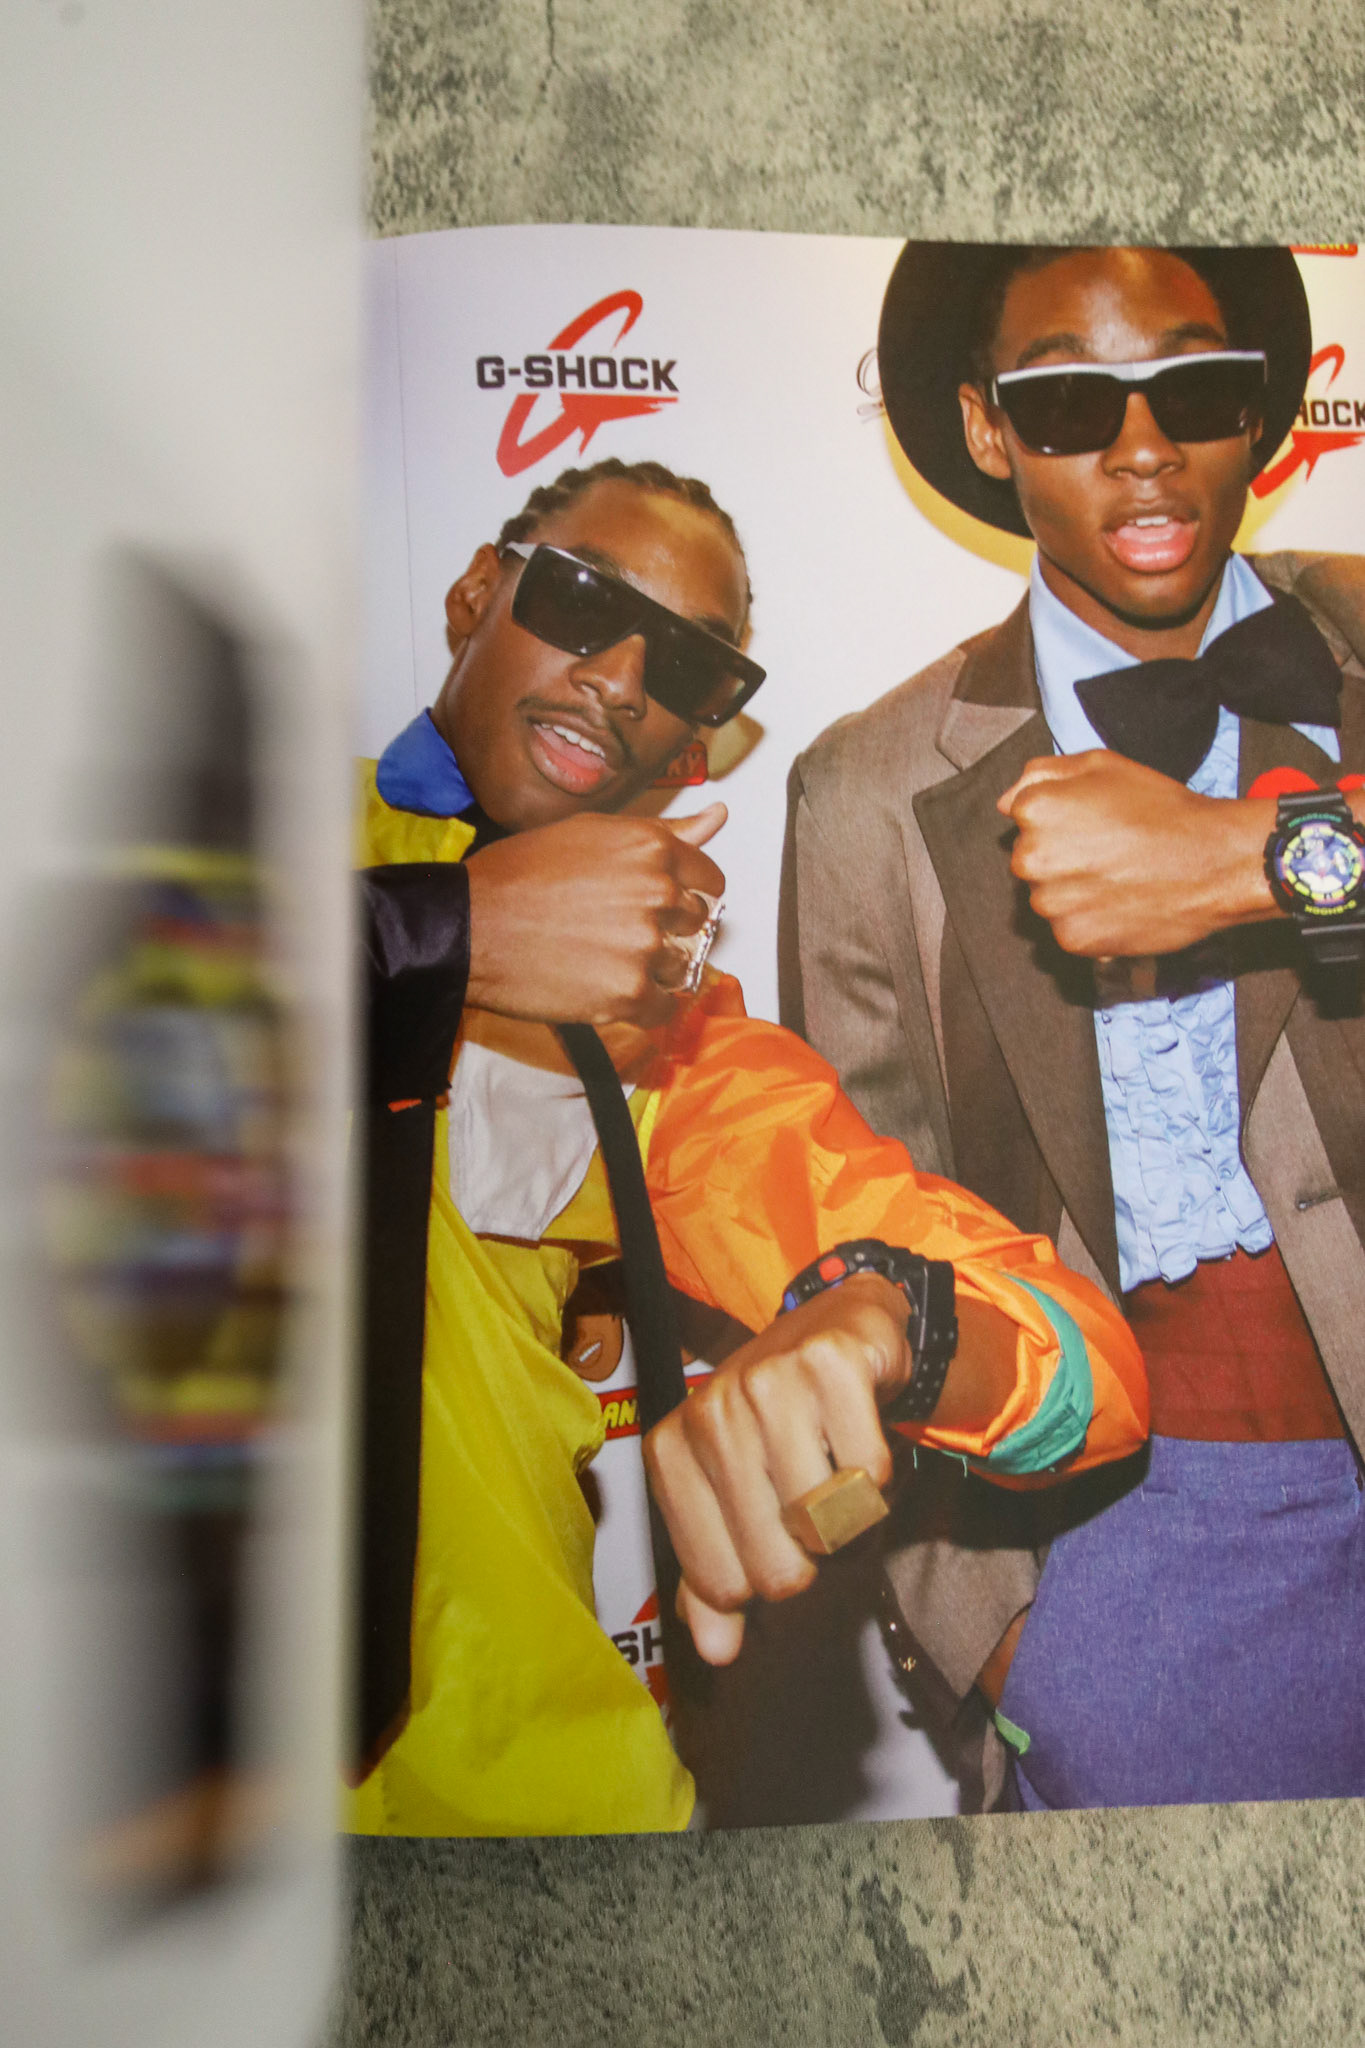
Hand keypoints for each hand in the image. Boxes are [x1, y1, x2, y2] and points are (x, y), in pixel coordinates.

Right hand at [463, 803, 725, 1026]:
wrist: (471, 926)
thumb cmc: (517, 875)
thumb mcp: (591, 833)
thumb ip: (662, 831)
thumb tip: (718, 816)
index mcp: (651, 848)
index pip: (709, 879)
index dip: (688, 894)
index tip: (667, 905)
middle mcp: (657, 893)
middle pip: (696, 923)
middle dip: (667, 930)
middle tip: (619, 932)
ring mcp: (645, 945)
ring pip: (679, 966)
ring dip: (651, 968)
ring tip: (602, 958)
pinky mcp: (627, 992)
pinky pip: (662, 1009)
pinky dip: (641, 1007)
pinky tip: (606, 988)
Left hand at [642, 1273, 909, 1664]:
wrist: (836, 1328)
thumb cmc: (778, 1424)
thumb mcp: (733, 1497)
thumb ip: (716, 1578)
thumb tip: (717, 1652)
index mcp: (672, 1452)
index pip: (723, 1584)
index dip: (764, 1577)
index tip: (773, 1533)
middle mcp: (711, 1412)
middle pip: (780, 1567)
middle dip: (812, 1555)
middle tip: (811, 1506)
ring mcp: (768, 1381)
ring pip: (827, 1523)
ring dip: (849, 1515)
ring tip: (834, 1470)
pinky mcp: (830, 1362)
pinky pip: (869, 1472)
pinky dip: (877, 1470)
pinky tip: (857, 1434)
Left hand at [997, 752, 1277, 956]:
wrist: (1213, 862)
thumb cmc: (1162, 809)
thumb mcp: (1103, 765)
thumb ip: (1045, 775)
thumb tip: (1005, 801)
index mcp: (1034, 811)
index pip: (1025, 818)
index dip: (1062, 820)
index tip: (1094, 823)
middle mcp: (1031, 858)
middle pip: (1032, 861)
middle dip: (1061, 857)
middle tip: (1110, 852)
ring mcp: (1050, 903)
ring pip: (1049, 897)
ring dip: (1073, 892)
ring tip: (1119, 879)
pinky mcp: (1072, 938)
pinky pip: (1070, 929)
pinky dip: (1091, 921)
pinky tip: (1121, 903)